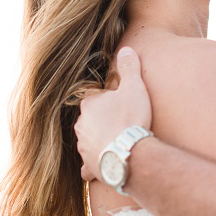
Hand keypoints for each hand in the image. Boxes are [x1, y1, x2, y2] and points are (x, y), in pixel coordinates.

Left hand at [74, 47, 152, 181]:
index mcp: (89, 105)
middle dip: (103, 120)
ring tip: (117, 142)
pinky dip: (93, 166)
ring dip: (99, 141)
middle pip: (91, 119)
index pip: (96, 97)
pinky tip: (100, 166)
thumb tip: (125, 49)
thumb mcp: (134, 87)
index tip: (121, 103)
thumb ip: (129, 67)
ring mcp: (84, 147)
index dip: (109, 99)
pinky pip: (88, 166)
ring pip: (89, 141)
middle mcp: (81, 125)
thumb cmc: (130, 118)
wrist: (128, 153)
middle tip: (122, 123)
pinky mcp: (90, 166)